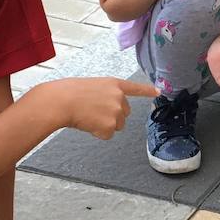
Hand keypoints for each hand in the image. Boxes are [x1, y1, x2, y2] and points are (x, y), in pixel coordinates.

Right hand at [41, 77, 159, 138]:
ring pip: (117, 126)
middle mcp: (119, 97)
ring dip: (105, 125)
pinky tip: (87, 124)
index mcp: (114, 84)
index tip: (158, 91)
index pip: (134, 88)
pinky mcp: (111, 125)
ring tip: (88, 116)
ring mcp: (116, 111)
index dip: (147, 90)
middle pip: (125, 114)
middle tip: (94, 112)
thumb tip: (107, 110)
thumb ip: (105, 95)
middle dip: (113, 116)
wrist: (61, 101)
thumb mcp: (92, 86)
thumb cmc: (69, 92)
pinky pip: (107, 135)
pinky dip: (97, 133)